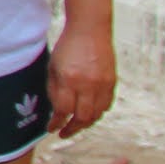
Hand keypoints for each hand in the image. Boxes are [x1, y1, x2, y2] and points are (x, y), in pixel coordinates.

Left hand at [47, 19, 116, 137]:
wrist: (90, 30)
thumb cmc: (67, 47)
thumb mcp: (53, 67)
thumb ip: (55, 89)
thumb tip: (57, 111)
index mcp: (69, 79)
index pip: (63, 110)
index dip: (57, 122)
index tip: (52, 129)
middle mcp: (88, 84)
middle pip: (82, 117)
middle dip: (72, 129)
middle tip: (64, 133)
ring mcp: (103, 84)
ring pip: (97, 114)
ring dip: (86, 123)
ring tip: (76, 126)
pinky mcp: (112, 82)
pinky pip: (107, 105)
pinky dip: (98, 113)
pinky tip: (90, 114)